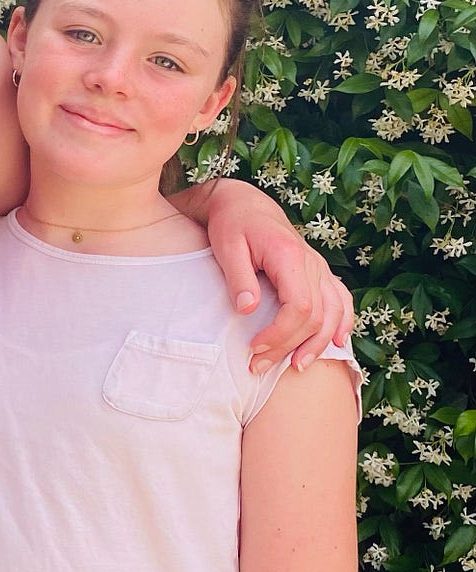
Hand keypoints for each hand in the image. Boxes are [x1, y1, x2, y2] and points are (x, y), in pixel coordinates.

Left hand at [202, 180, 354, 373]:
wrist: (246, 204)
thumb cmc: (233, 224)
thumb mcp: (227, 248)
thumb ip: (239, 279)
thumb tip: (247, 310)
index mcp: (290, 256)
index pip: (299, 307)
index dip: (280, 334)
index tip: (253, 347)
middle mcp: (312, 263)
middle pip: (316, 317)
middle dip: (290, 347)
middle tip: (258, 366)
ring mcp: (319, 268)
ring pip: (334, 313)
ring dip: (319, 343)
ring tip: (298, 367)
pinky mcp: (319, 272)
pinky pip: (341, 300)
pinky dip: (343, 323)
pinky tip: (338, 343)